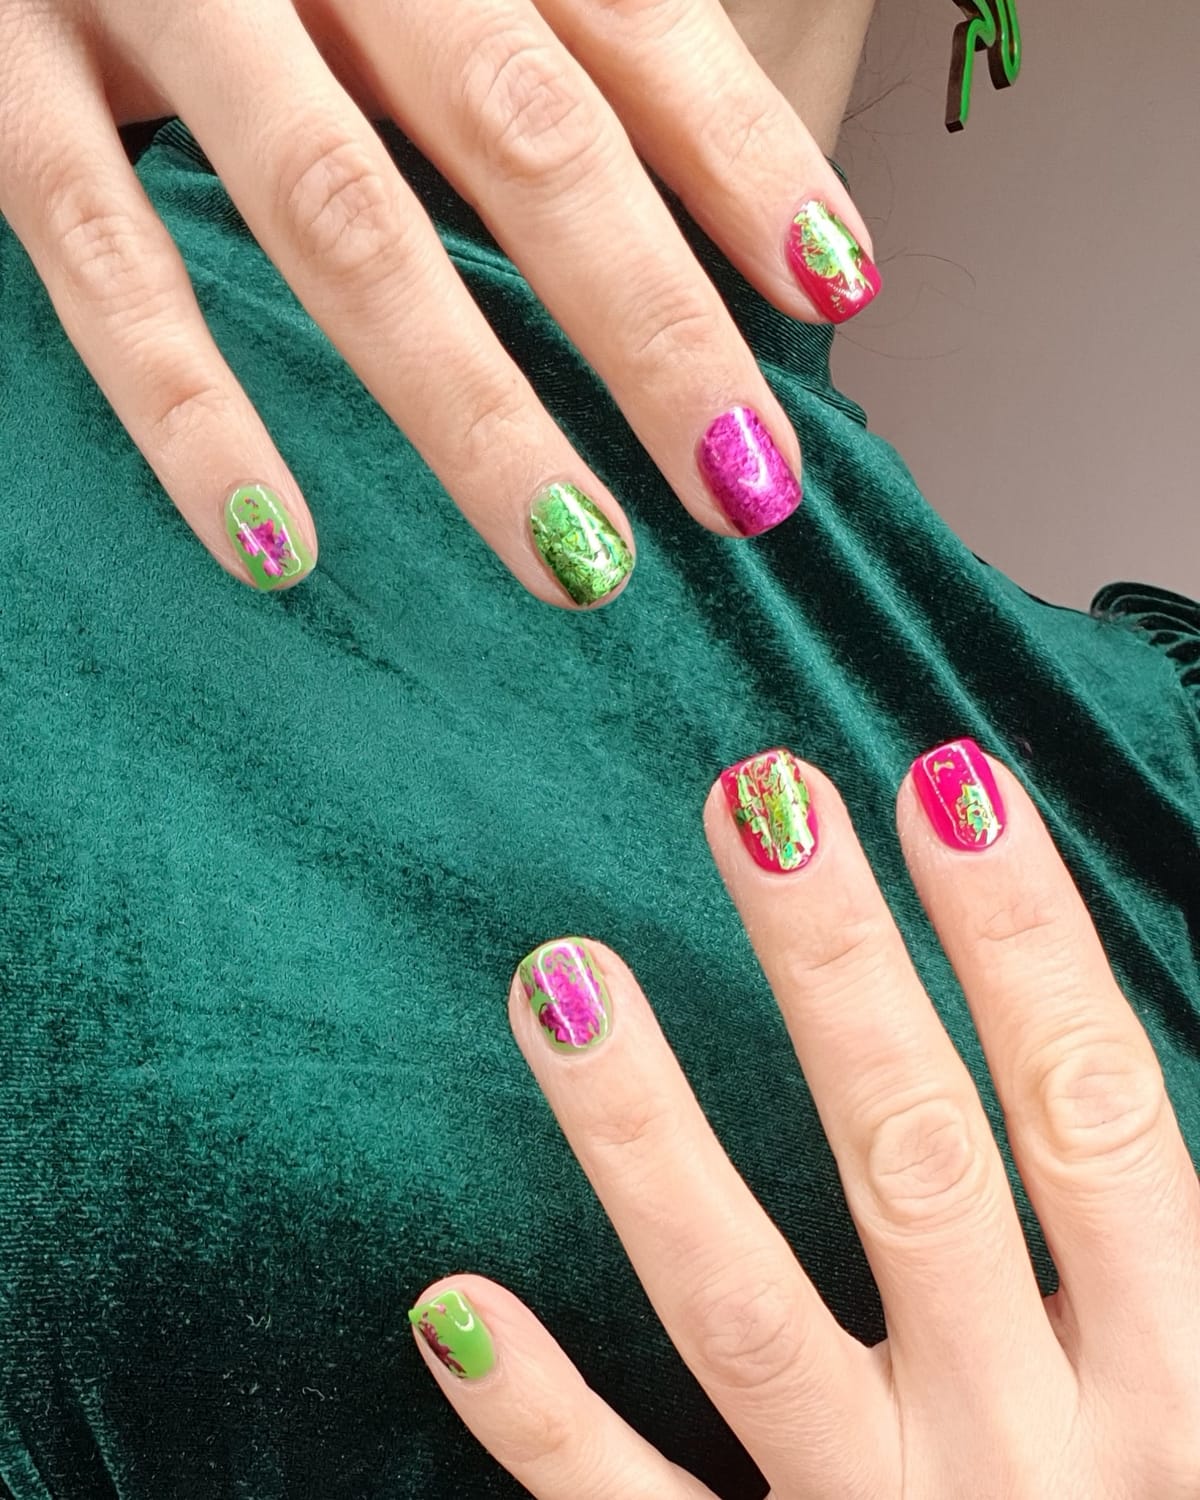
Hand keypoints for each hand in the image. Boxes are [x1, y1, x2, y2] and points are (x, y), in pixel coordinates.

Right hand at [0, 0, 878, 601]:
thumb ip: (540, 26)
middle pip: (521, 133)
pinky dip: (192, 411)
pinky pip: (106, 263)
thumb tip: (692, 182)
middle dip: (649, 322)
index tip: (841, 291)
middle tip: (745, 485)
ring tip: (579, 563)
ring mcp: (152, 0)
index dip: (744, 157)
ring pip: (342, 218)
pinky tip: (278, 547)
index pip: (630, 23)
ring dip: (473, 410)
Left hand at [409, 741, 1199, 1495]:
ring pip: (744, 1316)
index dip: (1026, 945)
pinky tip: (448, 1302)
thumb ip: (1149, 1247)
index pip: (1092, 1118)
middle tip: (759, 798)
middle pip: (917, 1168)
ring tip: (560, 974)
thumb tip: (1082, 1056)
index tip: (946, 781)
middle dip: (841, 972)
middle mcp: (1026, 1455)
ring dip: (647, 1138)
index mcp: (1170, 1385)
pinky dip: (542, 1417)